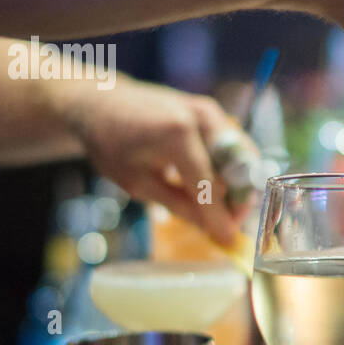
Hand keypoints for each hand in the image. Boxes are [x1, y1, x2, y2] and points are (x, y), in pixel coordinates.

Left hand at [56, 79, 243, 244]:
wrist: (100, 103)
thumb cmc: (110, 143)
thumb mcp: (136, 182)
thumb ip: (177, 204)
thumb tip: (210, 227)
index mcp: (178, 135)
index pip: (210, 185)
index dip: (220, 217)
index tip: (229, 241)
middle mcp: (202, 118)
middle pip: (237, 169)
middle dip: (237, 201)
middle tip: (226, 225)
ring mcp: (210, 111)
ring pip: (243, 156)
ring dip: (238, 185)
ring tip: (222, 208)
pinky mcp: (211, 111)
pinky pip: (234, 145)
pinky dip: (231, 169)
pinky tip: (215, 186)